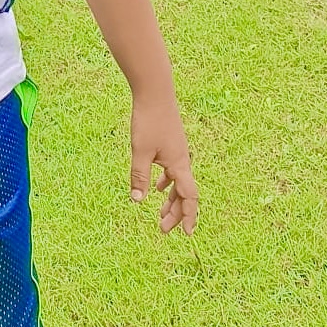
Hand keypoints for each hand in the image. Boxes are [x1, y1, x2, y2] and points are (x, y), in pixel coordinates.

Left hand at [130, 95, 198, 233]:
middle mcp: (182, 160)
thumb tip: (137, 201)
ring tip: (160, 214)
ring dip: (171, 200)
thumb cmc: (148, 121)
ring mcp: (177, 153)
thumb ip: (139, 176)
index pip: (189, 197)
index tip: (186, 234)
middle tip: (164, 229)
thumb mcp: (140, 151)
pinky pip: (172, 171)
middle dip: (175, 213)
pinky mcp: (170, 146)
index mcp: (179, 165)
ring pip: (178, 183)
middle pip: (184, 193)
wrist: (155, 93)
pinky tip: (156, 188)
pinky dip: (166, 183)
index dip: (188, 216)